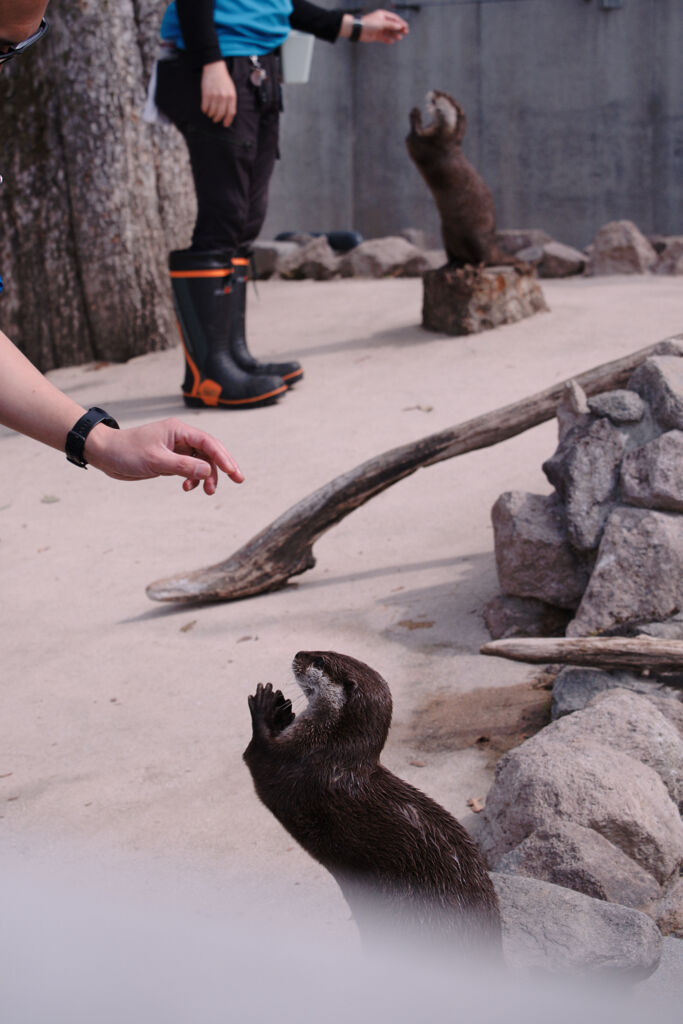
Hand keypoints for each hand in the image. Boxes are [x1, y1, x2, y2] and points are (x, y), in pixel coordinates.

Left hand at [83, 417, 244, 493]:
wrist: (105, 454)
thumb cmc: (126, 452)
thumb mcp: (155, 460)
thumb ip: (183, 465)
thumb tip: (208, 470)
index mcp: (179, 430)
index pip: (208, 443)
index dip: (224, 457)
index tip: (234, 473)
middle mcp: (180, 437)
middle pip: (210, 451)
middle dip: (222, 466)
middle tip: (236, 481)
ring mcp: (176, 448)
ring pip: (201, 461)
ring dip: (207, 476)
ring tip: (207, 491)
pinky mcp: (169, 459)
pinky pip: (190, 468)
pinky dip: (193, 478)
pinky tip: (188, 487)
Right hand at [200, 60, 236, 125]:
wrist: (214, 68)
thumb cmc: (223, 80)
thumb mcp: (231, 90)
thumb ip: (231, 101)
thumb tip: (228, 115)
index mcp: (231, 96)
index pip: (231, 113)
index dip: (228, 120)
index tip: (225, 124)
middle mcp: (224, 97)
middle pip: (220, 114)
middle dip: (217, 119)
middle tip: (215, 119)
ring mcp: (215, 96)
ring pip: (212, 112)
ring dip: (210, 115)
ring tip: (210, 113)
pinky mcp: (206, 94)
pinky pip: (205, 107)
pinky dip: (204, 110)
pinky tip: (205, 109)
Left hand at [356, 10, 408, 43]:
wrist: (358, 30)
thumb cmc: (369, 23)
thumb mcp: (382, 23)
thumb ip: (391, 25)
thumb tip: (400, 26)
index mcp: (383, 15)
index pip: (394, 19)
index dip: (401, 22)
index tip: (406, 27)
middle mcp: (382, 21)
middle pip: (393, 25)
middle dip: (399, 29)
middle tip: (406, 32)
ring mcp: (379, 29)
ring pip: (389, 32)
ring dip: (394, 34)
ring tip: (399, 38)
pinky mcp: (376, 35)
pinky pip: (384, 38)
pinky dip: (388, 39)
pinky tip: (392, 41)